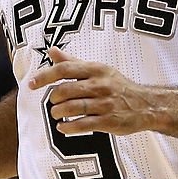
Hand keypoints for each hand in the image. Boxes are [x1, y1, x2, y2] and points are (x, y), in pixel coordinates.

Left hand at [28, 46, 156, 135]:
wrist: (146, 105)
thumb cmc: (117, 86)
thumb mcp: (98, 70)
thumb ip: (73, 61)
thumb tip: (51, 50)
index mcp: (96, 69)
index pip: (64, 69)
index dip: (44, 76)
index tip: (31, 85)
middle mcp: (100, 85)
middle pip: (65, 89)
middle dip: (53, 98)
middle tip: (53, 102)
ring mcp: (105, 104)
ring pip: (72, 107)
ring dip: (58, 113)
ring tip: (56, 114)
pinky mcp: (109, 121)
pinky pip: (83, 125)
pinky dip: (68, 127)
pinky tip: (63, 127)